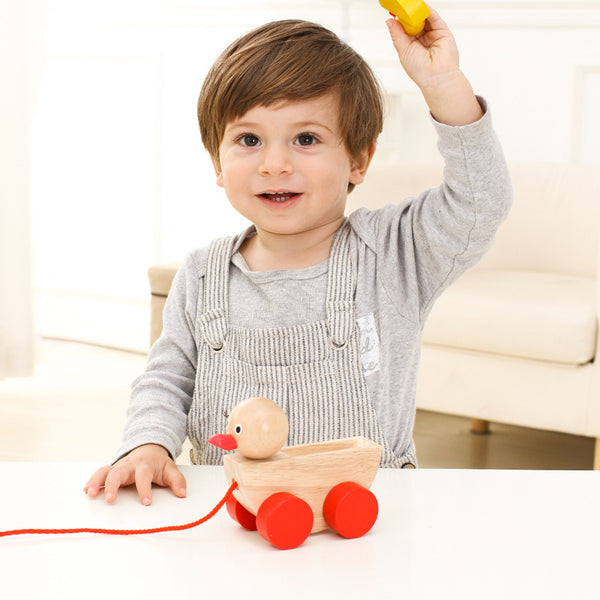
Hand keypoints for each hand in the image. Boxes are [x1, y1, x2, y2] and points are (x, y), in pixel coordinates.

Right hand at [84, 444, 186, 505]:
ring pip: (105, 471)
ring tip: (91, 494)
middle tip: (110, 500)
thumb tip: (182, 494)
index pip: (144, 476)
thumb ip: (177, 481)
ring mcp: (119, 467)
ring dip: (97, 481)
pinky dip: (92, 481)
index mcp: (145, 464)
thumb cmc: (158, 464)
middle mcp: (129, 465)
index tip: (146, 503)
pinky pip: (100, 474)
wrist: (149, 449)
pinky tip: (87, 490)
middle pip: (119, 472)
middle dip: (113, 485)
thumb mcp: (171, 469)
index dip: (145, 489)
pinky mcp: (111, 471)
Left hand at [386, 7, 482, 125]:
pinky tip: (420, 6)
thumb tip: (389, 20)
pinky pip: (434, 17)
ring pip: (423, 18)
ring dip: (416, 10)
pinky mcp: (442, 31)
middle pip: (414, 21)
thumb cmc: (419, 69)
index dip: (398, 19)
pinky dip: (427, 10)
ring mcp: (432, 34)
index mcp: (411, 45)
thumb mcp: (403, 49)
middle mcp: (422, 39)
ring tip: (408, 4)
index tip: (391, 10)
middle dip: (407, 13)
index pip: (404, 28)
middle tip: (399, 4)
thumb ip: (397, 34)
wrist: (436, 76)